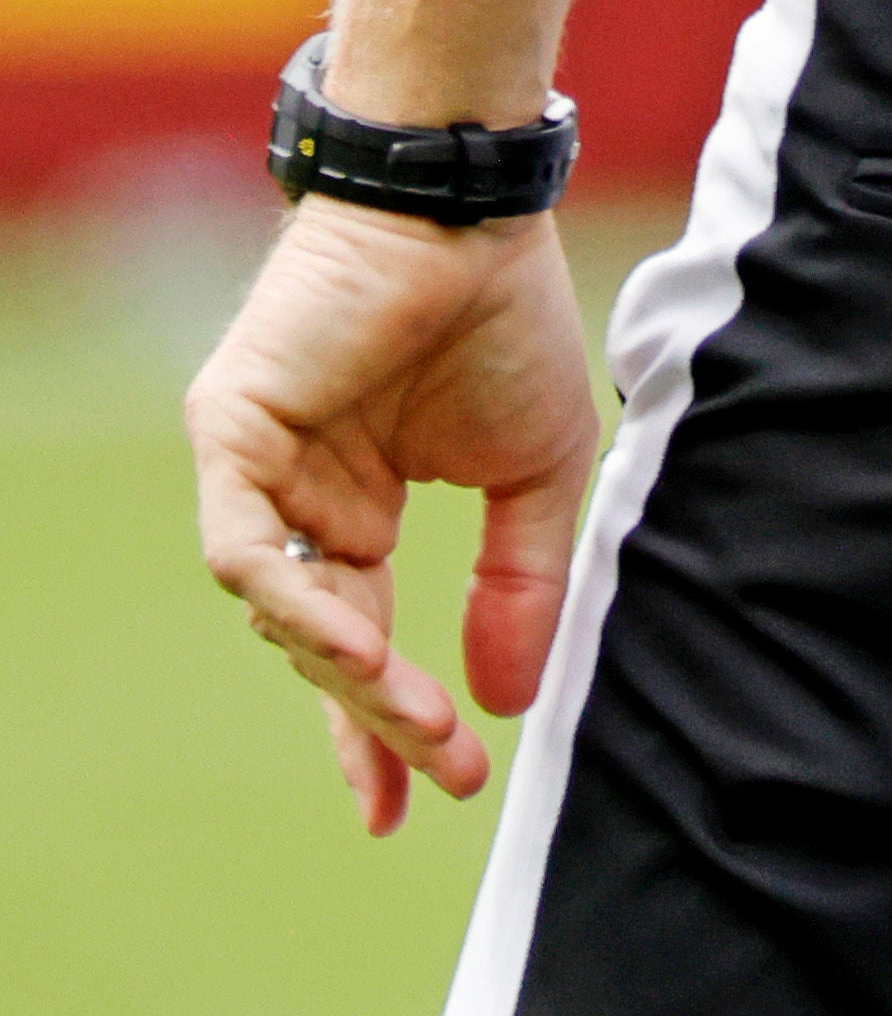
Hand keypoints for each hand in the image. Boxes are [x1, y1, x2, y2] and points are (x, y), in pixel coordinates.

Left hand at [186, 195, 596, 835]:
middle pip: (324, 641)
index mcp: (361, 510)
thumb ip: (519, 582)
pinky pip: (248, 550)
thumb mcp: (537, 475)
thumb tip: (505, 700)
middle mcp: (300, 502)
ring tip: (416, 719)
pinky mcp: (230, 436)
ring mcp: (258, 471)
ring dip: (348, 674)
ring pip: (282, 609)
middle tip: (437, 776)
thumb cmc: (503, 322)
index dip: (384, 724)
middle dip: (380, 718)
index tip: (424, 798)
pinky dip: (298, 606)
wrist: (468, 216)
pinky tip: (360, 643)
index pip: (359, 639)